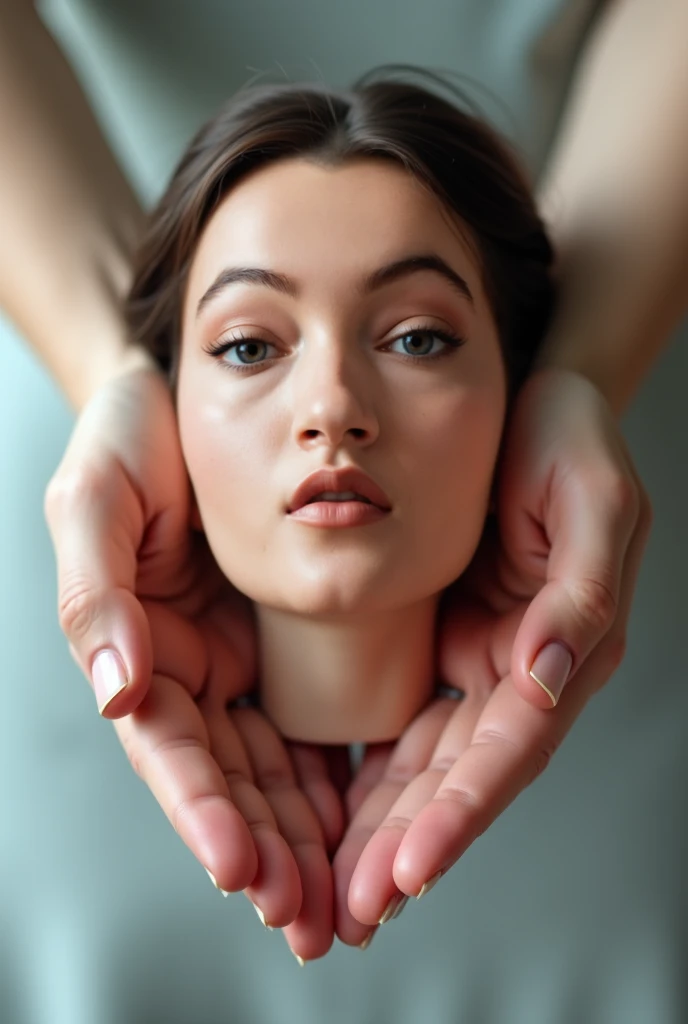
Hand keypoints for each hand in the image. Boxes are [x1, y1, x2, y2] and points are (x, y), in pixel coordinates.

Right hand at [44, 363, 342, 959]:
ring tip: (338, 902)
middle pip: (224, 779)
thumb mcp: (96, 499)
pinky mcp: (288, 645)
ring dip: (302, 839)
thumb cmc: (132, 437)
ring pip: (273, 769)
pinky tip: (363, 822)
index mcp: (137, 645)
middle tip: (304, 917)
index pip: (165, 748)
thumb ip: (96, 593)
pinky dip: (335, 780)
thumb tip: (116, 685)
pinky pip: (316, 722)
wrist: (193, 392)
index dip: (198, 809)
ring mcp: (240, 661)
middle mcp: (189, 667)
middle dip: (261, 851)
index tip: (238, 865)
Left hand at [331, 369, 651, 943]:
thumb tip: (552, 676)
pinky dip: (372, 775)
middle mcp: (520, 668)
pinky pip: (399, 720)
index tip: (410, 865)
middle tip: (354, 910)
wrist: (527, 403)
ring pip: (426, 763)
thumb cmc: (569, 442)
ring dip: (384, 831)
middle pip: (461, 773)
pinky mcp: (437, 643)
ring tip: (336, 894)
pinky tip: (336, 820)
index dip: (463, 808)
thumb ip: (581, 592)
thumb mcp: (593, 501)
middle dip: (411, 843)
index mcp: (568, 644)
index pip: (510, 745)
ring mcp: (476, 659)